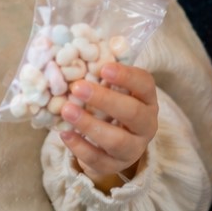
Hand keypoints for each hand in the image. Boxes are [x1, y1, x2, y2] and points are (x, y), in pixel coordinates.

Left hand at [57, 63, 157, 188]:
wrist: (114, 145)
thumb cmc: (113, 106)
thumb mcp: (115, 88)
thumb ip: (104, 71)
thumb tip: (81, 44)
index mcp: (148, 99)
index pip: (144, 84)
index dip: (126, 76)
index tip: (103, 68)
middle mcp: (147, 125)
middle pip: (132, 113)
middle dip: (105, 100)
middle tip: (78, 87)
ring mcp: (133, 148)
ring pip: (116, 140)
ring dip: (89, 124)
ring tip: (66, 110)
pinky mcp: (115, 166)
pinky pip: (98, 159)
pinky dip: (79, 147)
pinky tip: (64, 132)